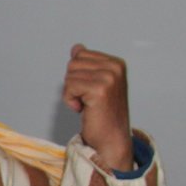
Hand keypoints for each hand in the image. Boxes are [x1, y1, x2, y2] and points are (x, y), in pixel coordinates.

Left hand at [63, 44, 132, 171]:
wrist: (111, 138)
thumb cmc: (102, 113)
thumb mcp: (95, 83)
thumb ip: (87, 64)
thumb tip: (77, 47)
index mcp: (116, 63)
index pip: (80, 54)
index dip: (78, 75)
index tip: (90, 90)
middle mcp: (115, 67)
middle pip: (73, 63)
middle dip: (73, 83)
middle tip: (87, 99)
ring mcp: (109, 77)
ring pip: (69, 75)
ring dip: (71, 93)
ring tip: (87, 104)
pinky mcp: (99, 89)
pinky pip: (69, 87)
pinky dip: (70, 100)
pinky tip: (83, 109)